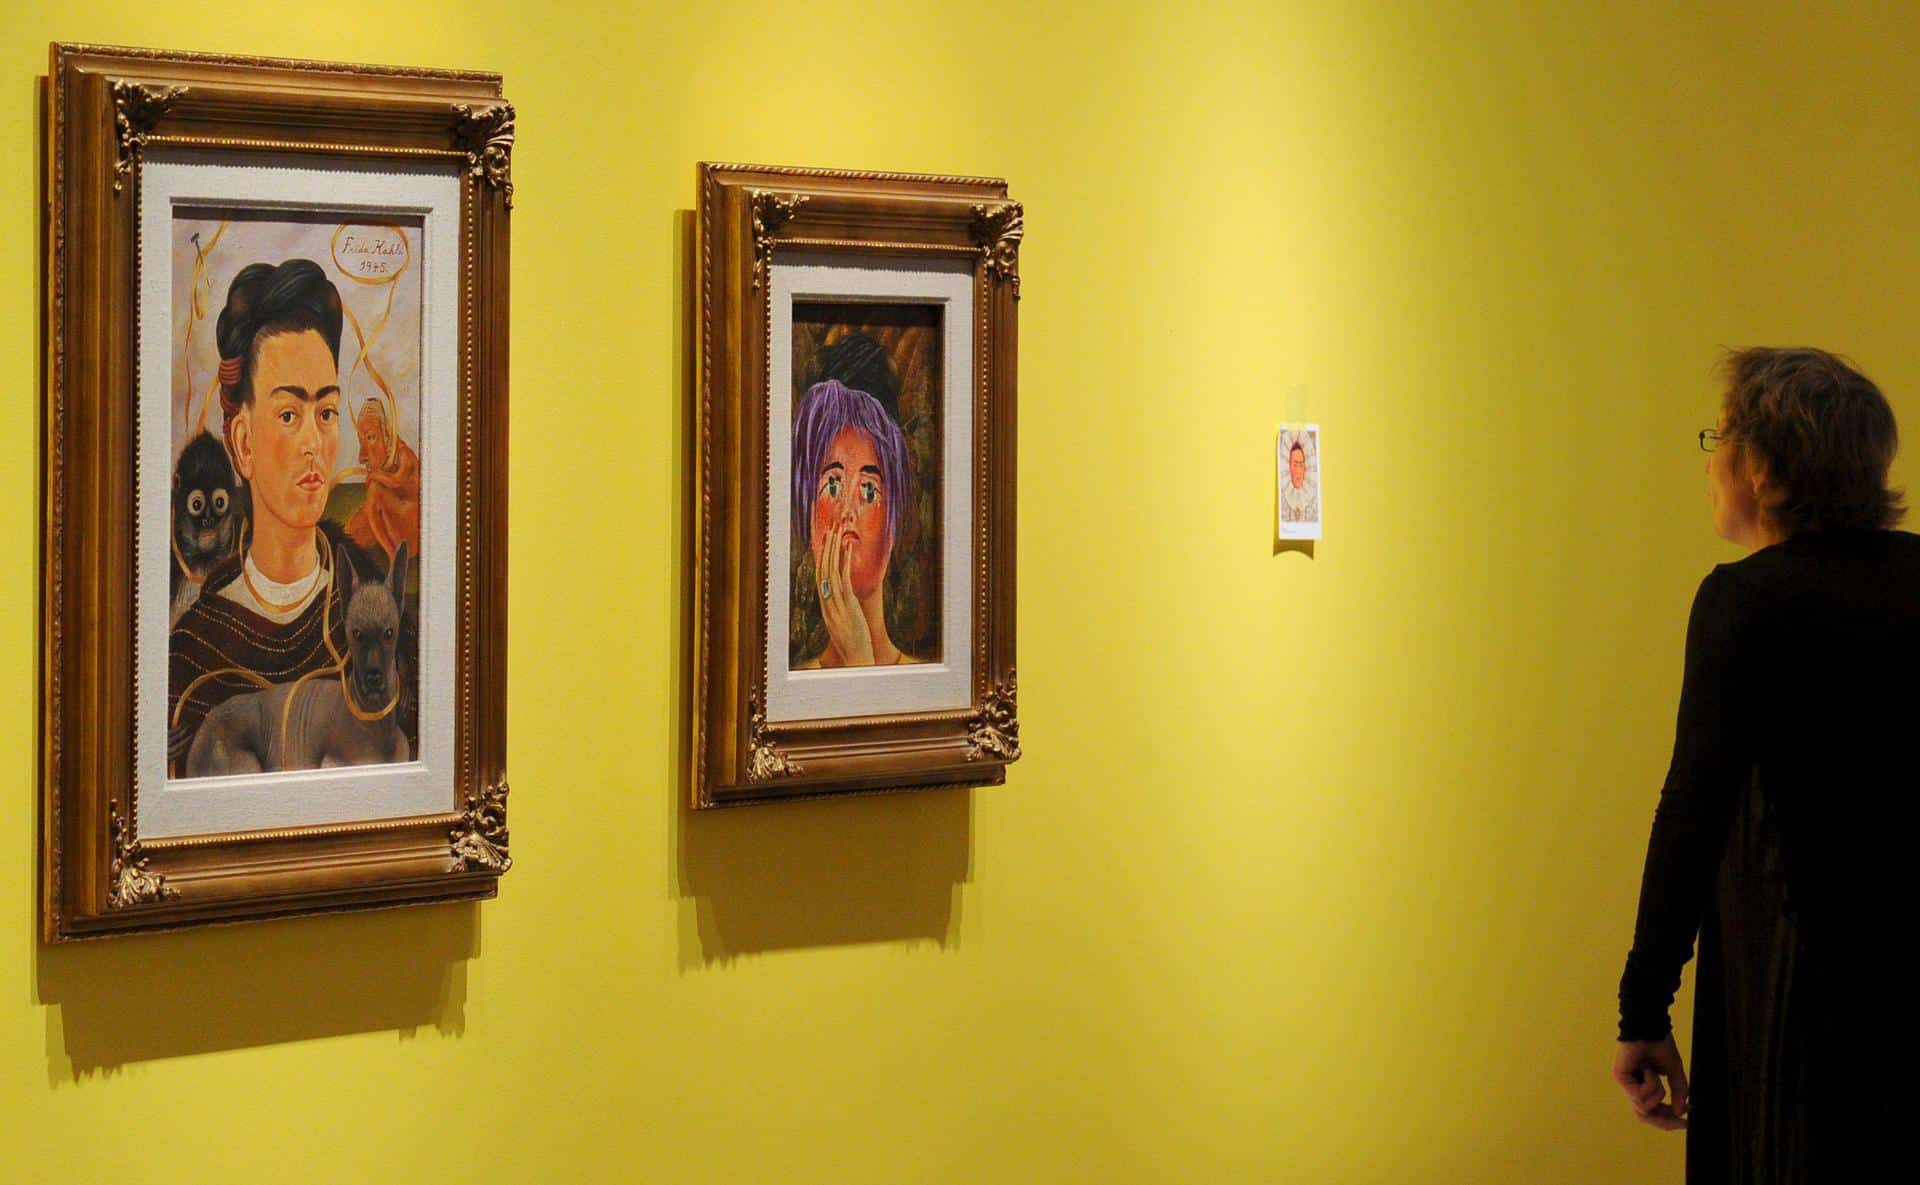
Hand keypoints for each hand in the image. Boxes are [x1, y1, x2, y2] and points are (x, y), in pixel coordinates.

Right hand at [815, 518, 874, 665]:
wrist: (856, 659)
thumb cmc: (852, 645)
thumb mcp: (843, 625)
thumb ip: (842, 611)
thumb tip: (845, 601)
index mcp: (825, 607)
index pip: (820, 578)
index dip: (822, 559)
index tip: (825, 544)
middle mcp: (827, 603)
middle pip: (824, 570)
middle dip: (826, 549)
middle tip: (830, 530)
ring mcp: (836, 603)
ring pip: (831, 571)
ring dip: (834, 550)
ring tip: (837, 533)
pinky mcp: (848, 605)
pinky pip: (844, 579)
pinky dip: (845, 562)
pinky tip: (848, 548)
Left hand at [1612, 1035, 1688, 1130]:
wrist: (1651, 1028)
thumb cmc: (1660, 1046)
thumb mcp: (1674, 1073)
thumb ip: (1678, 1093)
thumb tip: (1681, 1113)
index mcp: (1644, 1087)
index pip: (1652, 1114)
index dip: (1669, 1121)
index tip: (1686, 1122)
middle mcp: (1632, 1087)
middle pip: (1645, 1117)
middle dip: (1665, 1120)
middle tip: (1681, 1117)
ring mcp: (1625, 1083)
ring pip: (1644, 1107)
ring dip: (1657, 1092)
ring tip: (1654, 1073)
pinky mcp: (1619, 1077)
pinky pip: (1639, 1095)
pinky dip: (1650, 1083)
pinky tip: (1647, 1068)